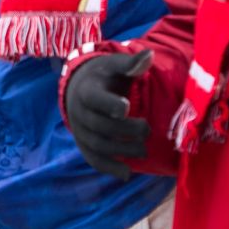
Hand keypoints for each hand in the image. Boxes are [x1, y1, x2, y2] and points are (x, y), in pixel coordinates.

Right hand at [64, 51, 153, 179]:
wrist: (80, 87)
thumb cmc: (106, 76)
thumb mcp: (116, 66)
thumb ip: (132, 64)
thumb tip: (149, 55)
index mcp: (87, 89)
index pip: (95, 99)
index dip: (109, 104)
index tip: (126, 107)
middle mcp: (79, 111)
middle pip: (100, 126)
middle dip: (125, 131)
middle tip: (147, 129)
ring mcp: (79, 130)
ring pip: (98, 145)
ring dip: (122, 151)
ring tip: (143, 151)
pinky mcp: (83, 144)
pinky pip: (93, 159)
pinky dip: (108, 168)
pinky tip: (126, 173)